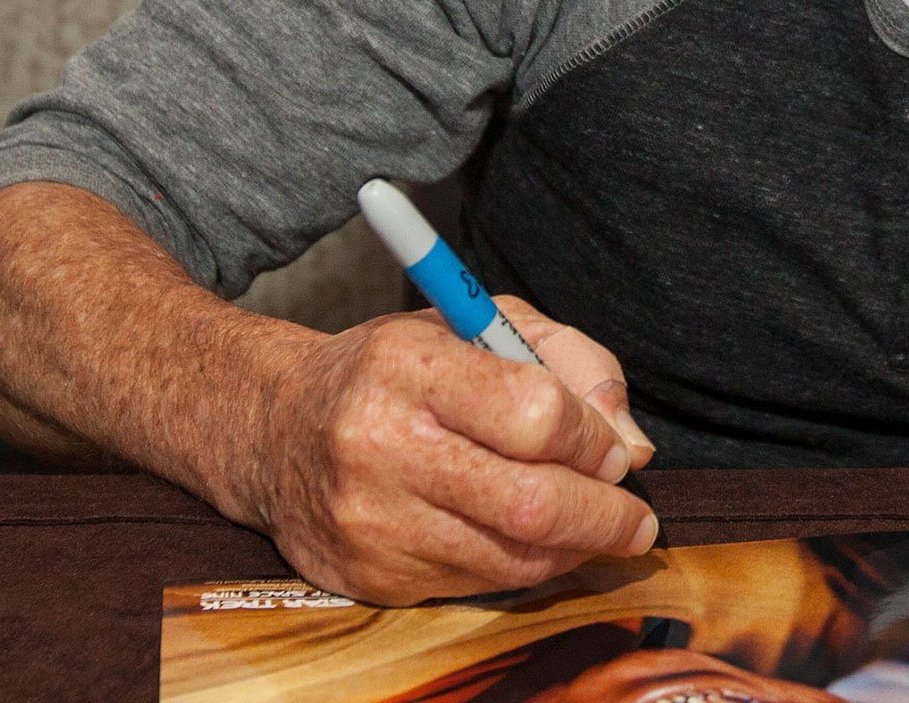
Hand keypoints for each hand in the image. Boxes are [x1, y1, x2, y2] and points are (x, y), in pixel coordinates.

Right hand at [243, 295, 658, 604]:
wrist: (274, 428)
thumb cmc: (393, 371)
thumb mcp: (476, 323)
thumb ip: (567, 361)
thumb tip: (630, 442)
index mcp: (408, 365)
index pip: (535, 413)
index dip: (594, 439)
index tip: (615, 449)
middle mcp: (381, 444)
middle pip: (531, 502)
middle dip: (604, 516)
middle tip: (634, 518)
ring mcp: (370, 520)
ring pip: (512, 557)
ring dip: (572, 549)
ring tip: (592, 529)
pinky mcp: (369, 575)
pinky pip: (478, 584)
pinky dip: (521, 567)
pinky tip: (530, 542)